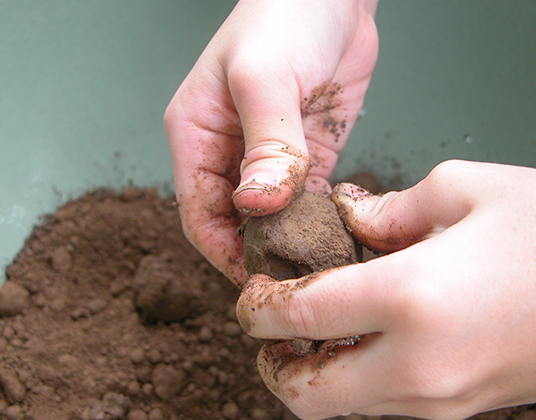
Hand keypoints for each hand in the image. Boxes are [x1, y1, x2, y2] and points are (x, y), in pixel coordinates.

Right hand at [164, 0, 378, 284]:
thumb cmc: (284, 15)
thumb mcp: (265, 77)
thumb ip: (265, 144)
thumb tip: (257, 205)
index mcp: (198, 134)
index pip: (199, 212)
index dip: (222, 251)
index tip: (254, 280)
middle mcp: (230, 152)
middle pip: (235, 222)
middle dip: (258, 253)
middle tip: (291, 281)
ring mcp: (271, 157)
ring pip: (273, 219)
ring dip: (292, 244)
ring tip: (317, 268)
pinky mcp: (308, 156)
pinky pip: (308, 202)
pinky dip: (318, 224)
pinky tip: (336, 240)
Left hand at [236, 160, 535, 419]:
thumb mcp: (465, 189)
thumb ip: (389, 210)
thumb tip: (353, 222)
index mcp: (410, 300)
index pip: (299, 319)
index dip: (258, 308)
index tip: (252, 296)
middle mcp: (420, 366)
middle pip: (308, 396)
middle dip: (275, 365)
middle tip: (272, 329)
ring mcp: (445, 401)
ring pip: (348, 409)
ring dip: (317, 377)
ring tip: (318, 334)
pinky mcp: (467, 410)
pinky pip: (390, 408)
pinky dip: (361, 384)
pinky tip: (370, 344)